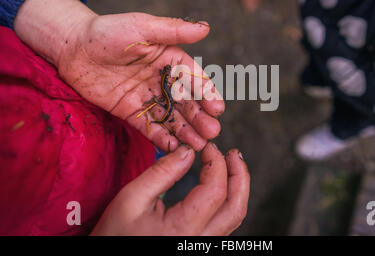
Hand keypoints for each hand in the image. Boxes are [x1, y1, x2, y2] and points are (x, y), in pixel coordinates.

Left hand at [15, 0, 223, 150]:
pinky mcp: (129, 111)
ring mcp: (146, 97)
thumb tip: (206, 28)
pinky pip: (148, 126)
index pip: (194, 78)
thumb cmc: (108, 31)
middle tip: (212, 133)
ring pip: (170, 117)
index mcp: (171, 59)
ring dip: (185, 131)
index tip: (218, 108)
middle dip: (200, 117)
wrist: (72, 47)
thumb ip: (174, 30)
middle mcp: (162, 79)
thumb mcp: (142, 27)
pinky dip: (161, 137)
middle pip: (186, 102)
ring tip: (199, 145)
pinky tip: (173, 148)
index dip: (207, 93)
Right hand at [91, 143, 249, 235]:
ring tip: (229, 164)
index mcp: (182, 230)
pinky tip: (220, 184)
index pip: (215, 192)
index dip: (216, 163)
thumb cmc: (116, 235)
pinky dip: (228, 200)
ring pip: (234, 217)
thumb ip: (161, 173)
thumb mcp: (131, 199)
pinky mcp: (201, 246)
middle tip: (232, 153)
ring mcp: (203, 246)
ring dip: (237, 188)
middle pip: (236, 208)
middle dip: (240, 176)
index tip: (208, 147)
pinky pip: (225, 223)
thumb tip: (188, 151)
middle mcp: (200, 242)